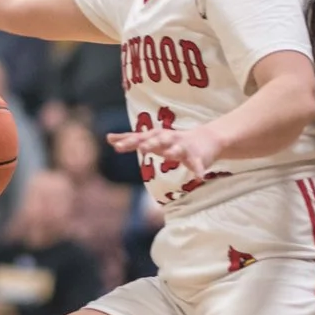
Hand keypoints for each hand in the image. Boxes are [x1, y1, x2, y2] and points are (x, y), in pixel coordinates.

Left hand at [108, 121, 223, 176]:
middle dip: (150, 143)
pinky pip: (197, 164)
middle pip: (158, 140)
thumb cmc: (171, 140)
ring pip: (178, 149)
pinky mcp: (197, 157)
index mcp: (156, 136)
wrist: (205, 138)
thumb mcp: (151, 138)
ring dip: (173, 151)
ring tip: (168, 155)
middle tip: (141, 148)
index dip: (129, 141)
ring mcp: (184, 147)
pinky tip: (199, 177)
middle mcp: (169, 139)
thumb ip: (130, 139)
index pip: (140, 138)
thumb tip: (108, 138)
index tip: (115, 145)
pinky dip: (198, 170)